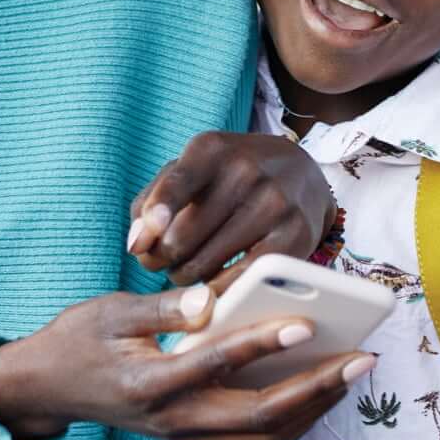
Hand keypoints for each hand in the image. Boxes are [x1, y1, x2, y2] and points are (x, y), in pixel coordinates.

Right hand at [0, 282, 372, 439]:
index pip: (216, 365)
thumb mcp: (111, 311)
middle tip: (360, 358)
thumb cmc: (79, 339)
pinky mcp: (192, 436)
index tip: (305, 321)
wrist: (46, 388)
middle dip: (316, 390)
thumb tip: (212, 297)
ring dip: (313, 410)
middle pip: (258, 419)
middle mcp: (173, 421)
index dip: (262, 344)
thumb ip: (165, 308)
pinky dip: (291, 420)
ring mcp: (184, 435)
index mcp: (151, 385)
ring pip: (264, 439)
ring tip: (349, 373)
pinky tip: (316, 388)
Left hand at [127, 131, 334, 292]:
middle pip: (181, 237)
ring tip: (186, 269)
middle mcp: (246, 171)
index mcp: (212, 149)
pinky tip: (211, 284)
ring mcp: (275, 203)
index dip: (157, 213)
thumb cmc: (231, 175)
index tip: (139, 244)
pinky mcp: (296, 236)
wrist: (301, 172)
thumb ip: (152, 201)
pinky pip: (241, 279)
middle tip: (161, 260)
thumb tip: (137, 245)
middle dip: (160, 258)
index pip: (178, 182)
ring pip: (206, 264)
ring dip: (184, 276)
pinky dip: (217, 290)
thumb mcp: (191, 170)